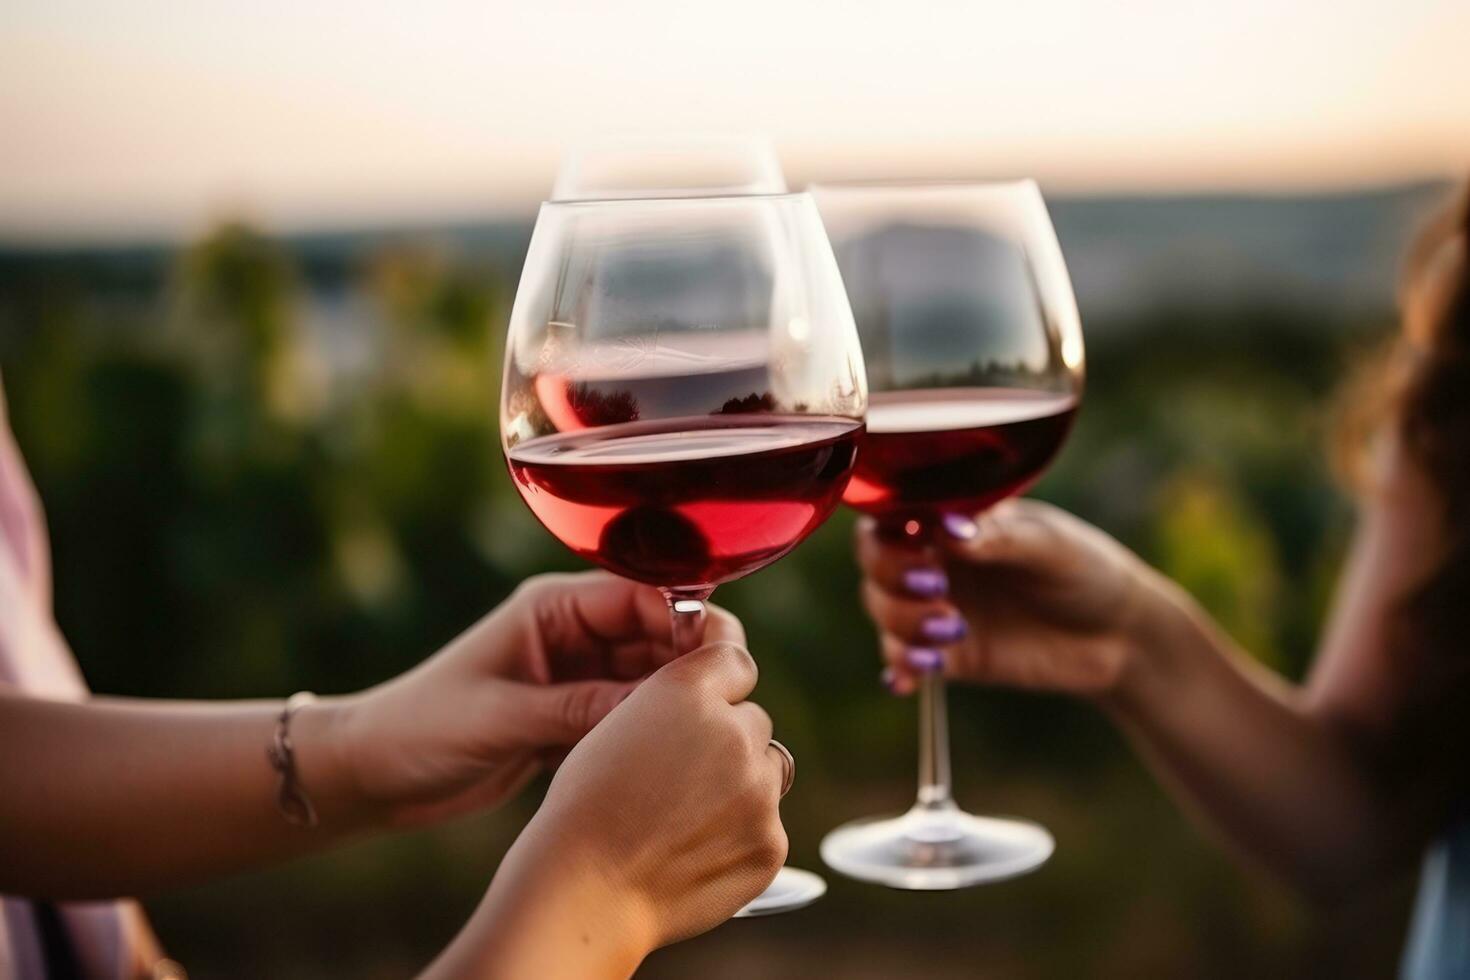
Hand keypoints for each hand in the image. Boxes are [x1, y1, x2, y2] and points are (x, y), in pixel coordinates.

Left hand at [329, 571, 743, 828]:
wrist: (374, 773)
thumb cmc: (422, 729)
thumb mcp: (500, 718)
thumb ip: (578, 708)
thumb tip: (659, 706)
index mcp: (552, 608)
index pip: (641, 595)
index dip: (689, 618)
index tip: (723, 654)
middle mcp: (573, 633)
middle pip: (658, 633)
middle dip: (692, 661)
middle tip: (727, 699)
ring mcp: (577, 674)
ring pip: (651, 676)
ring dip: (675, 698)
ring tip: (708, 730)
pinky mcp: (575, 714)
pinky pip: (630, 712)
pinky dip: (652, 728)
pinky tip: (677, 751)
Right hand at [427, 641, 787, 977]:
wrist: (586, 890)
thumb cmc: (586, 809)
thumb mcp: (618, 726)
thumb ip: (681, 706)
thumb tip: (720, 706)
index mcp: (688, 691)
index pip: (736, 660)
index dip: (723, 683)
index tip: (712, 702)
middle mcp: (733, 731)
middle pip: (753, 721)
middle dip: (728, 742)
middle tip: (681, 778)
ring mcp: (758, 790)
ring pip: (768, 772)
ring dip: (742, 786)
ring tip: (685, 818)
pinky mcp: (770, 842)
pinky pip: (768, 826)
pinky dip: (742, 836)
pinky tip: (693, 852)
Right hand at [857, 499, 1181, 699]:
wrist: (1120, 636)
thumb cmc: (1087, 570)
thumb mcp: (1049, 544)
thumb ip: (999, 537)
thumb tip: (949, 530)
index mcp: (953, 518)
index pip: (894, 512)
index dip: (891, 527)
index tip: (919, 543)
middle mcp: (936, 559)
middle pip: (876, 561)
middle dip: (891, 574)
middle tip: (936, 586)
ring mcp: (937, 607)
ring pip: (883, 609)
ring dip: (902, 621)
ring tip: (954, 629)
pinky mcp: (949, 655)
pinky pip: (905, 661)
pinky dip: (900, 668)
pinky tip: (909, 678)